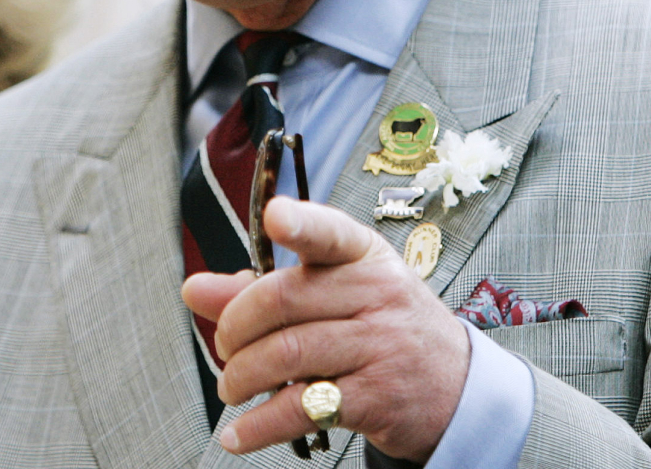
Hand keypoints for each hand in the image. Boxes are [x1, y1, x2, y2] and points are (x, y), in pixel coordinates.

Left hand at [182, 197, 468, 461]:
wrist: (455, 386)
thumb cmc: (381, 327)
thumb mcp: (336, 293)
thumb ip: (260, 289)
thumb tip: (195, 290)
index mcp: (363, 256)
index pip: (329, 233)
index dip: (301, 223)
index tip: (274, 217)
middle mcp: (376, 294)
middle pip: (285, 300)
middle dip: (236, 327)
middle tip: (226, 347)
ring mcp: (380, 345)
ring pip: (287, 354)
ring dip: (241, 377)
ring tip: (232, 387)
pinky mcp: (376, 397)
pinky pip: (303, 408)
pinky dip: (259, 425)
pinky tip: (239, 433)